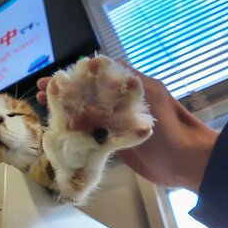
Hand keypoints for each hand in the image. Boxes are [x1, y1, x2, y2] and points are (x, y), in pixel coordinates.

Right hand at [36, 61, 218, 191]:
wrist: (187, 162)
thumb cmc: (171, 127)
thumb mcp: (151, 96)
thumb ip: (126, 81)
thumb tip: (97, 65)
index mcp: (129, 87)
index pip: (95, 76)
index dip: (74, 76)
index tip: (54, 78)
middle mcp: (119, 103)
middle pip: (86, 93)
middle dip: (64, 92)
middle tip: (41, 91)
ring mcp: (115, 122)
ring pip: (85, 112)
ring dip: (65, 109)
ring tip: (44, 106)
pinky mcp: (113, 142)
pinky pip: (90, 132)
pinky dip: (74, 129)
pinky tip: (59, 128)